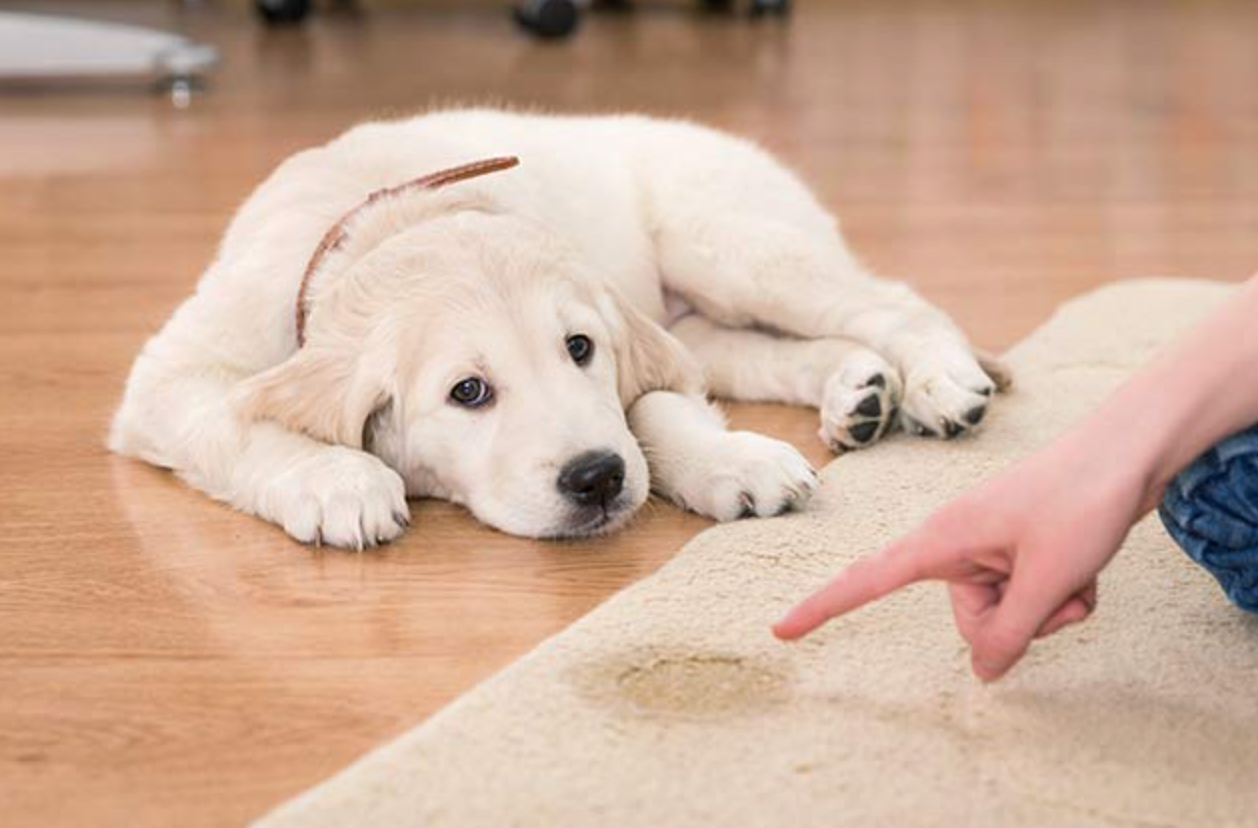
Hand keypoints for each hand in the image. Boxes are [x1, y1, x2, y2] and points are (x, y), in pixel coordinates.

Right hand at [773, 432, 1152, 680]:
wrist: (1130, 449)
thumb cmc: (1082, 499)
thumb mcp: (1048, 579)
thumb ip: (1010, 633)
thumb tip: (983, 674)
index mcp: (942, 539)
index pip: (867, 580)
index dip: (822, 607)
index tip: (780, 630)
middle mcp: (957, 543)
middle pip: (971, 620)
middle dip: (1020, 621)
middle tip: (1058, 585)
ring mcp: (990, 546)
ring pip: (1008, 614)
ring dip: (1050, 607)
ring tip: (1078, 569)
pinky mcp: (1018, 549)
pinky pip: (1030, 596)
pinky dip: (1063, 593)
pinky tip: (1087, 566)